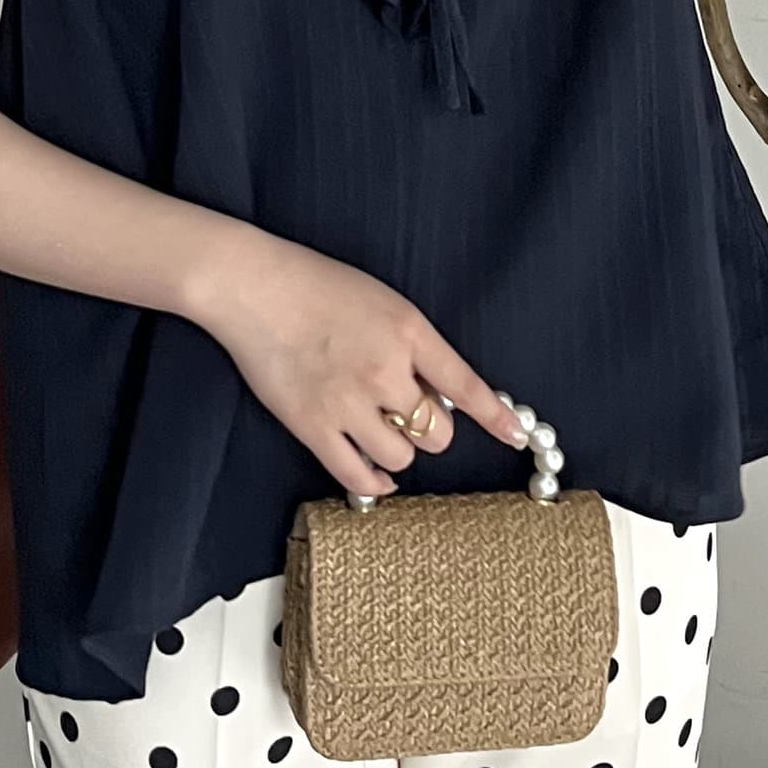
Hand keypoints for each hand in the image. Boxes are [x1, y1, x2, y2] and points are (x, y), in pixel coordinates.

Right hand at [191, 230, 531, 498]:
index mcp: (408, 331)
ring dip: (398, 451)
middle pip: (436, 431)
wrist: (253, 287)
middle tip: (406, 412)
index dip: (495, 417)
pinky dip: (374, 482)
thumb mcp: (381, 301)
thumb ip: (412, 344)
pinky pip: (357, 475)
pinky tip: (377, 476)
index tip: (514, 437)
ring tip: (380, 431)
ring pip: (401, 457)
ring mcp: (349, 402)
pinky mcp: (313, 426)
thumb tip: (435, 391)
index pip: (465, 385)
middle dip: (429, 427)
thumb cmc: (314, 285)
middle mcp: (385, 370)